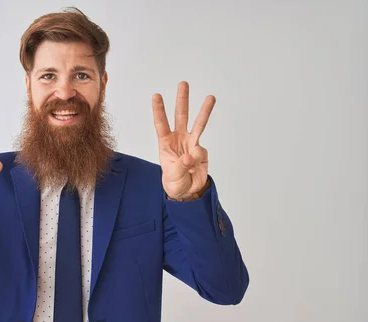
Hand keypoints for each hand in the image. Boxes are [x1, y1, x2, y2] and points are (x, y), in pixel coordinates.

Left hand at [152, 81, 214, 199]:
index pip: (161, 124)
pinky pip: (201, 151)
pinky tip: (193, 166)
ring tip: (210, 97)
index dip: (159, 110)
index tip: (157, 95)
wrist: (187, 191)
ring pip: (198, 123)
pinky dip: (198, 157)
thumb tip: (191, 155)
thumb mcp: (172, 177)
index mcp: (165, 143)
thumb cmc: (174, 182)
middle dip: (182, 100)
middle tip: (183, 83)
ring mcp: (191, 143)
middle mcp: (178, 139)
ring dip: (204, 110)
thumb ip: (180, 166)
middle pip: (181, 116)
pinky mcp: (201, 150)